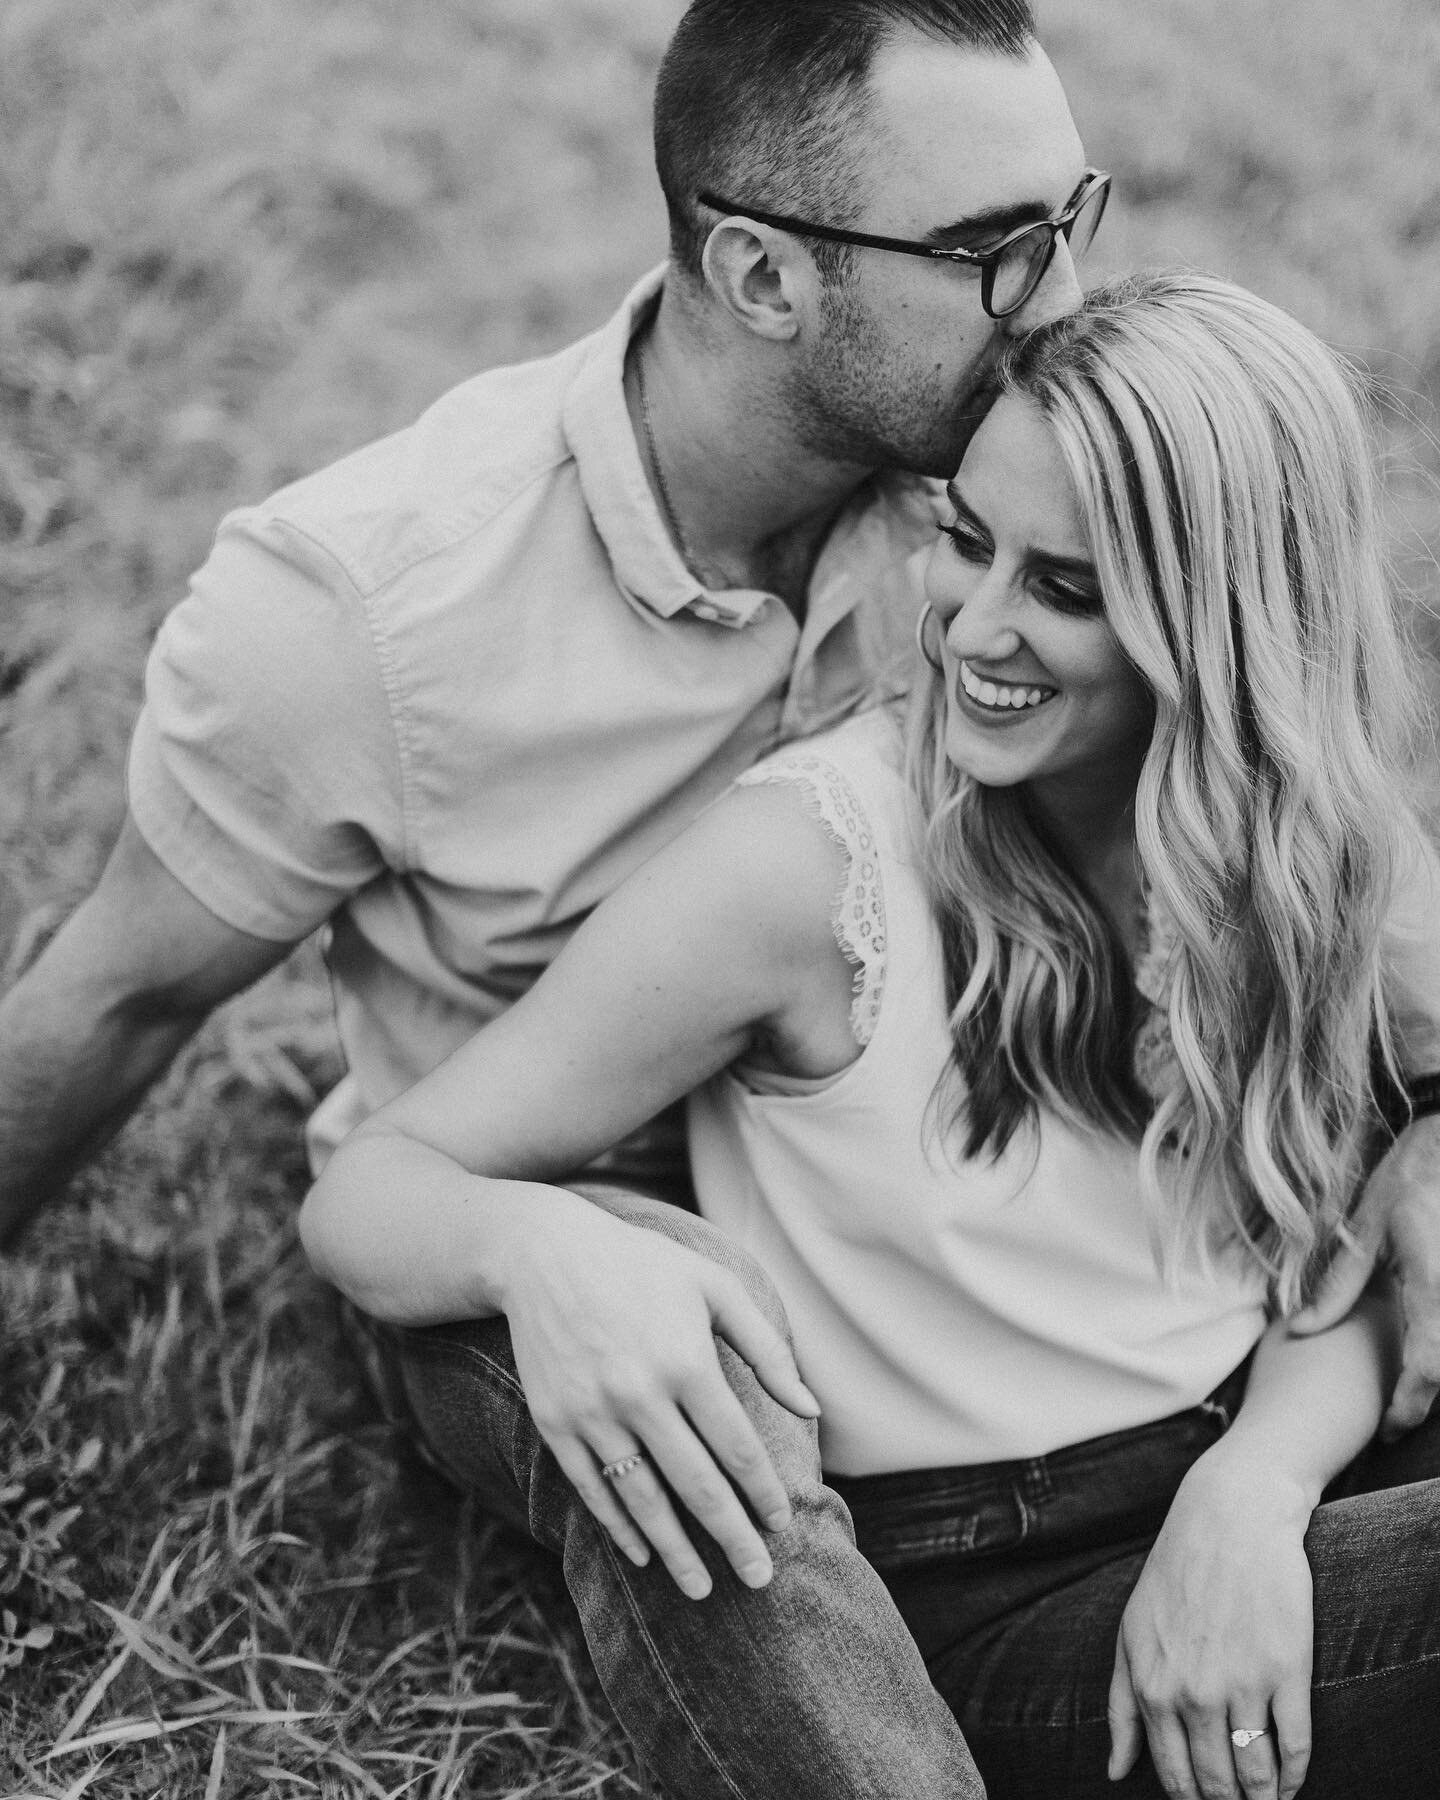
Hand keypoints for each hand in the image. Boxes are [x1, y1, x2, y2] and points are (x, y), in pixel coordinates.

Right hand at [499, 1195, 819, 1599]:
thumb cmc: (642, 1267)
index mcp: (686, 1361)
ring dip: (676, 1551)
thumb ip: (766, 1349)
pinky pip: (592, 1489)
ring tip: (703, 1590)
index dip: (764, 1493)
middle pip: (697, 1486)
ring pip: (643, 1499)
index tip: (783, 1524)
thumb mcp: (714, 1287)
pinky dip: (619, 1528)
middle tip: (759, 1579)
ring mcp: (593, 1412)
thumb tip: (811, 1408)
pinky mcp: (555, 1422)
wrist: (543, 1255)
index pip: (737, 1448)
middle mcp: (639, 1394)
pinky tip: (644, 1555)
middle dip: (732, 1539)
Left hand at [1107, 1449, 1313, 1799]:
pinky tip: (1292, 1782)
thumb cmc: (1175, 1576)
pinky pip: (1296, 1748)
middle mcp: (1193, 1693)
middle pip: (1217, 1784)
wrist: (1230, 1518)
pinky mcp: (1286, 1670)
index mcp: (1152, 1688)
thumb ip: (1120, 1706)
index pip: (1175, 1777)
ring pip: (1258, 1775)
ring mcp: (1241, 1683)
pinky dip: (1297, 1776)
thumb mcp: (1130, 1635)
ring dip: (1264, 1797)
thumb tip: (1114, 1772)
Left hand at [1290, 1113, 1439, 1437]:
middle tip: (1391, 1422)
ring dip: (1435, 1373)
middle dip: (1426, 1401)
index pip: (1429, 1365)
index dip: (1410, 1405)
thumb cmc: (1412, 1176)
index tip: (1388, 1430)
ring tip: (1402, 1396)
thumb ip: (1340, 1282)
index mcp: (1433, 1283)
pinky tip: (1420, 1356)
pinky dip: (1438, 1344)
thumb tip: (1301, 1328)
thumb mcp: (1366, 1228)